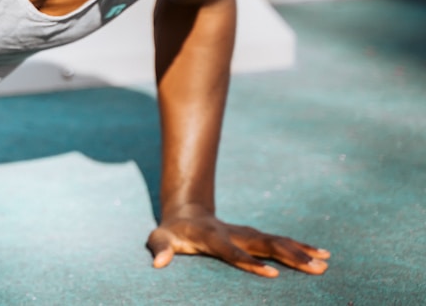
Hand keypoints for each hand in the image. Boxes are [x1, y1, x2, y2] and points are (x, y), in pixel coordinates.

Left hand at [147, 205, 329, 276]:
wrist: (184, 212)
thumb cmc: (171, 232)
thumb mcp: (158, 238)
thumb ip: (159, 249)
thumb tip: (159, 264)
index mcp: (211, 237)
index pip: (232, 251)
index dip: (249, 262)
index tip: (272, 273)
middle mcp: (234, 233)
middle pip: (264, 244)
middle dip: (290, 256)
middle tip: (315, 268)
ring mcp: (246, 233)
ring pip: (277, 242)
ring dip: (301, 252)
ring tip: (325, 263)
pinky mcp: (254, 236)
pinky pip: (280, 242)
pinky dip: (300, 247)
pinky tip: (322, 255)